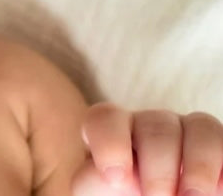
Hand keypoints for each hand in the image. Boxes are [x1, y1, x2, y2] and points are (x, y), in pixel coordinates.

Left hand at [71, 102, 222, 195]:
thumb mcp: (100, 194)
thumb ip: (96, 182)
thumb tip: (123, 177)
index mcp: (115, 133)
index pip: (105, 118)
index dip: (111, 143)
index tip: (115, 179)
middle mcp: (152, 128)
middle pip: (156, 126)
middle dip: (159, 167)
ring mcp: (191, 136)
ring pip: (201, 126)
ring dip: (199, 165)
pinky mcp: (220, 153)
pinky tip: (219, 190)